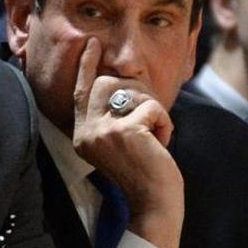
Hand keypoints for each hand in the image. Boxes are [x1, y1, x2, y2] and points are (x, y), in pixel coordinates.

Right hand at [72, 37, 183, 247]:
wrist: (155, 203)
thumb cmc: (145, 173)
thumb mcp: (123, 141)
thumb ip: (115, 115)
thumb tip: (122, 80)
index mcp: (83, 135)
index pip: (81, 91)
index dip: (86, 65)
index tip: (92, 43)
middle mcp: (87, 132)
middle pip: (107, 82)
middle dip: (136, 90)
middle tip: (152, 112)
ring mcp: (103, 131)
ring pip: (131, 91)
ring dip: (153, 110)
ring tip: (156, 137)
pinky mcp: (125, 131)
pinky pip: (153, 107)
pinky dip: (165, 123)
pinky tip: (162, 144)